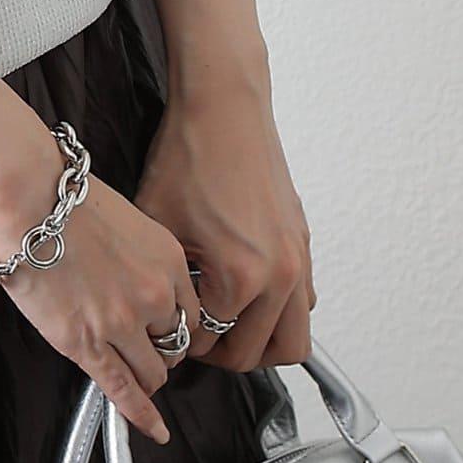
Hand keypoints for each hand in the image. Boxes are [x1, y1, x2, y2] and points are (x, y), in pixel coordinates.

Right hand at [0, 9, 194, 447]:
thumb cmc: (61, 195)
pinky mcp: (87, 343)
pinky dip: (141, 414)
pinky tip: (154, 428)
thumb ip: (141, 256)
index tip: (167, 328)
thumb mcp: (125, 218)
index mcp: (169, 260)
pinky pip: (123, 390)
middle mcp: (156, 295)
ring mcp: (123, 323)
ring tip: (129, 366)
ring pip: (153, 370)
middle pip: (175, 344)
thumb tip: (134, 278)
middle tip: (142, 344)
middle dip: (161, 347)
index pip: (192, 312)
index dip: (176, 323)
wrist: (27, 197)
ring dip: (145, 372)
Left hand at [134, 0, 315, 371]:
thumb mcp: (158, 222)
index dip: (182, 342)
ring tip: (224, 325)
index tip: (167, 332)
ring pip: (294, 339)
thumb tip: (158, 313)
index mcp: (241, 275)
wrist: (224, 107)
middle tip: (193, 337)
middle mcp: (281, 274)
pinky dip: (280, 313)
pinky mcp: (303, 242)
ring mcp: (299, 259)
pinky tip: (246, 294)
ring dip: (260, 343)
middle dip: (221, 354)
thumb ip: (166, 279)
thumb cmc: (190, 154)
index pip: (213, 343)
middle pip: (259, 355)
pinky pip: (305, 303)